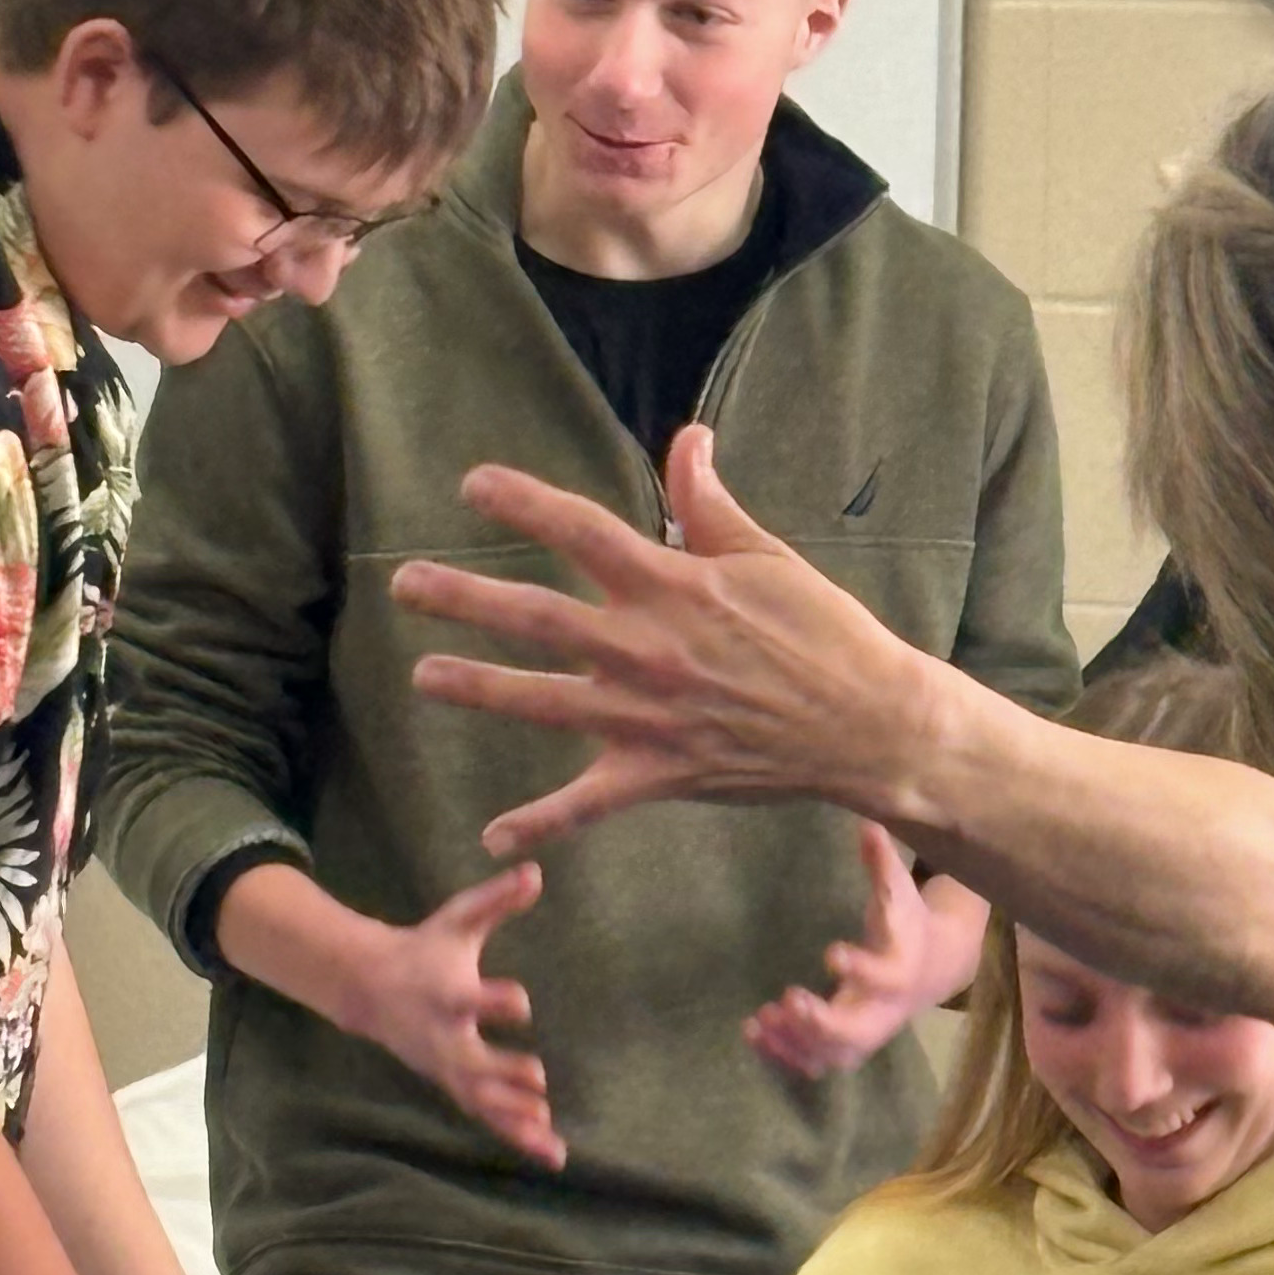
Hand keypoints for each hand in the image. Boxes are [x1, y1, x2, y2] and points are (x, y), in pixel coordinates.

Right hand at [342, 863, 563, 1169]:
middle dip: (502, 1073)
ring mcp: (447, 1065)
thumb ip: (496, 900)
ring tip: (552, 1142)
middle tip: (539, 1082)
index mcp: (448, 992)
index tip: (521, 1001)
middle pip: (473, 1061)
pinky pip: (486, 1114)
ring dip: (515, 1120)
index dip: (494, 1000)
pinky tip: (549, 1150)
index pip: (470, 998)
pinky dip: (515, 1134)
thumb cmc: (424, 949)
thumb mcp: (457, 920)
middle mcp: (446, 1036)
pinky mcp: (453, 1083)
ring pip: (481, 1099)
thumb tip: (535, 871)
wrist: (368, 986)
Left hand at [395, 424, 933, 854]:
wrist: (868, 726)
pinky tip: (494, 834)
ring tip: (423, 676)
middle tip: (404, 585)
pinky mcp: (661, 773)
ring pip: (543, 700)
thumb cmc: (826, 635)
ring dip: (478, 687)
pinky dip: (541, 822)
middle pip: (536, 616)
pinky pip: (588, 804)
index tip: (470, 487)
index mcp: (672, 584)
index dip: (520, 504)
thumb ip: (711, 505)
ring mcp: (648, 714)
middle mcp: (647, 646)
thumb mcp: (769, 557)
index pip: (579, 530)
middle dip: (465, 598)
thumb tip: (686, 440)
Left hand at [746, 829, 978, 1076]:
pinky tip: (752, 1032)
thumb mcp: (901, 890)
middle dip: (822, 1022)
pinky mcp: (846, 1044)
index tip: (830, 953)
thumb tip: (867, 821)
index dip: (861, 969)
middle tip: (787, 998)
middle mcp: (886, 1010)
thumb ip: (883, 862)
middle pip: (858, 1032)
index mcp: (902, 970)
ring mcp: (866, 1032)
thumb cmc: (907, 922)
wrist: (932, 968)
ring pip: (832, 1053)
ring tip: (759, 1018)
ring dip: (795, 1042)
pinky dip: (783, 1054)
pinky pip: (815, 1061)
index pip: (887, 977)